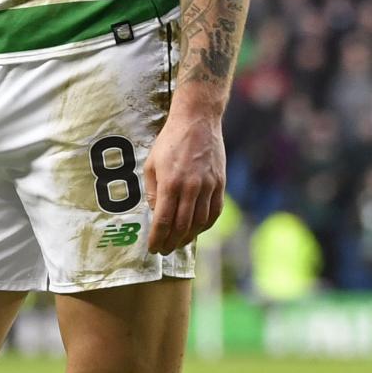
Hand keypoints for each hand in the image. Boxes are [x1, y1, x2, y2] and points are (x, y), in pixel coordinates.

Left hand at [143, 106, 225, 253]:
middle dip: (172, 242)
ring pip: (200, 222)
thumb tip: (156, 213)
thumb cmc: (170, 141)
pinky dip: (206, 224)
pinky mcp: (220, 182)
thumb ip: (153, 191)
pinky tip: (197, 229)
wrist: (198, 121)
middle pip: (182, 226)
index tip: (153, 248)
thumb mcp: (151, 165)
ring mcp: (208, 186)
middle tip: (164, 250)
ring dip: (189, 237)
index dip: (157, 238)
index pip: (164, 221)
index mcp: (171, 183)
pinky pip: (214, 211)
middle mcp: (191, 187)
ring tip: (179, 243)